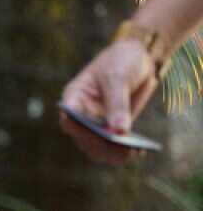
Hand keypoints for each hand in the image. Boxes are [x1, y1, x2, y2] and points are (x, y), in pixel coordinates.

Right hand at [59, 38, 158, 163]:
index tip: (92, 131)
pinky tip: (140, 150)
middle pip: (84, 138)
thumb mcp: (117, 78)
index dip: (78, 128)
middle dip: (100, 144)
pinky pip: (116, 145)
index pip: (69, 118)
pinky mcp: (114, 129)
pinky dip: (125, 150)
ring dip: (113, 152)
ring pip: (99, 147)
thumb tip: (119, 131)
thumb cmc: (121, 61)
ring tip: (131, 151)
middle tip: (117, 147)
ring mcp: (97, 124)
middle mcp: (82, 115)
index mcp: (74, 99)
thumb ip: (117, 104)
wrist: (138, 58)